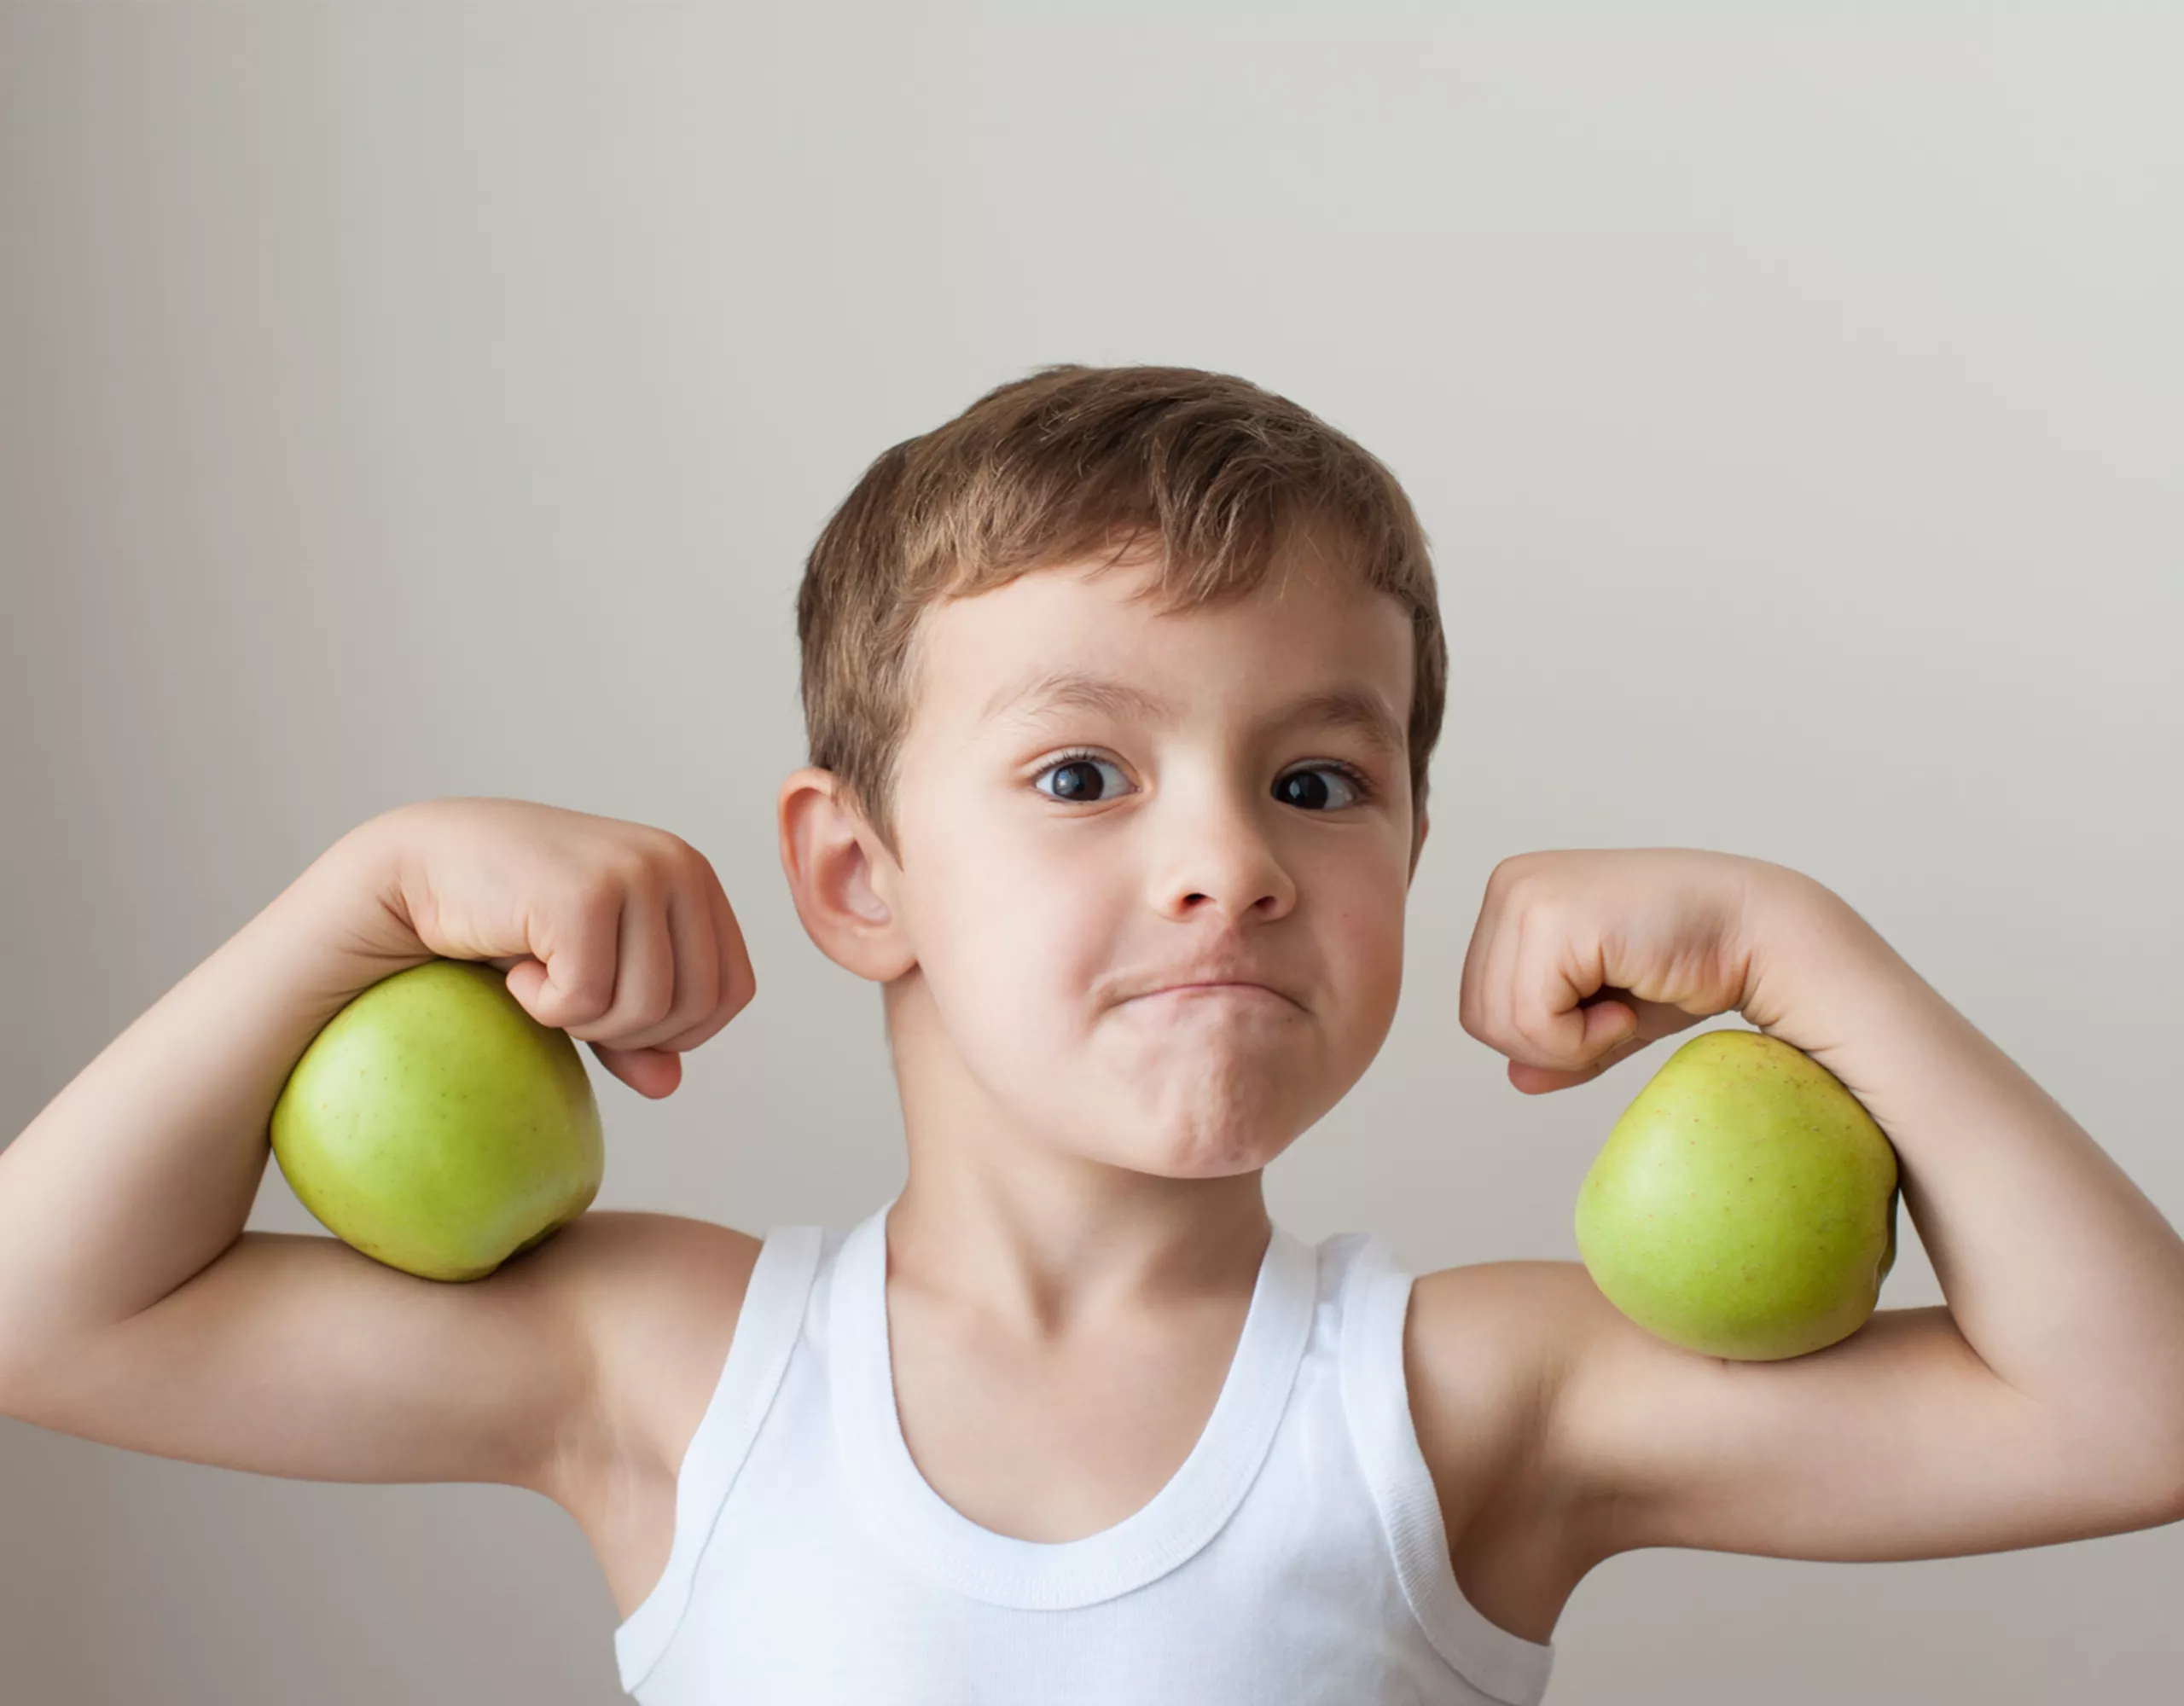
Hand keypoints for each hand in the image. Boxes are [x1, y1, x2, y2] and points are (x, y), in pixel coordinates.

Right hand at [337, 797, 755, 1099]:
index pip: (733, 991)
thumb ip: (636, 1027)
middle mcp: (676, 864)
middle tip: (568, 999)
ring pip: (646, 1010)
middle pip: (696, 1009)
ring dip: (584, 1021)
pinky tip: (516, 969)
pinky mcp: (584, 894)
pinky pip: (587, 1000)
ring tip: (541, 979)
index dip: (678, 1031)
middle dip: (630, 1032)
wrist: (418, 869)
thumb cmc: (509, 918)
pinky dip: (545, 1007)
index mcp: (694, 876)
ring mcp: (634, 873)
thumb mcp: (589, 972)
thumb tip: (670, 1085)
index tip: (613, 1015)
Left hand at [1458, 849, 1773, 1094]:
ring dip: (1570, 1044)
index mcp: (1513, 895)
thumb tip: (1514, 1080)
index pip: (1478, 1002)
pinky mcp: (1553, 918)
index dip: (1541, 1037)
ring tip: (1623, 1007)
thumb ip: (1556, 1042)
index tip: (1606, 1009)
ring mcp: (1526, 896)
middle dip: (1549, 1045)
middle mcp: (1510, 885)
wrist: (1760, 934)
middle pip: (1479, 1017)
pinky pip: (1532, 1021)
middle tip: (1616, 1016)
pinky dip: (1584, 1038)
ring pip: (1501, 1024)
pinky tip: (1628, 1004)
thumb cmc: (1693, 964)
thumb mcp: (1608, 1012)